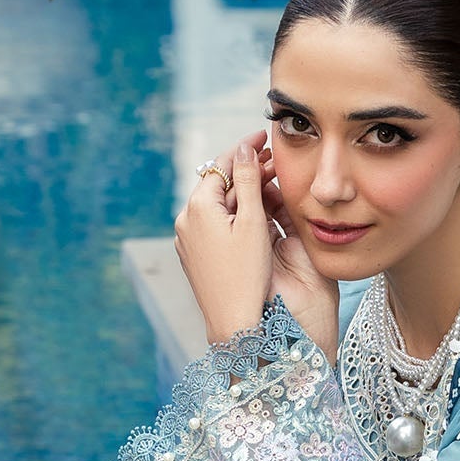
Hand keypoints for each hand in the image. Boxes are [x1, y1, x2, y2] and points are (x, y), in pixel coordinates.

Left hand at [174, 129, 339, 363]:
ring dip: (241, 194)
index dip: (245, 148)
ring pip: (217, 206)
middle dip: (245, 171)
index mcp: (197, 208)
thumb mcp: (253, 222)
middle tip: (274, 161)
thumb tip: (245, 148)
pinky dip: (232, 215)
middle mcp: (185, 221)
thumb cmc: (247, 276)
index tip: (265, 136)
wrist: (234, 324)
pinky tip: (253, 216)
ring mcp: (187, 240)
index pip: (221, 164)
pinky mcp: (194, 256)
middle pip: (218, 184)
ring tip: (269, 186)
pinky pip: (214, 225)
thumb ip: (247, 180)